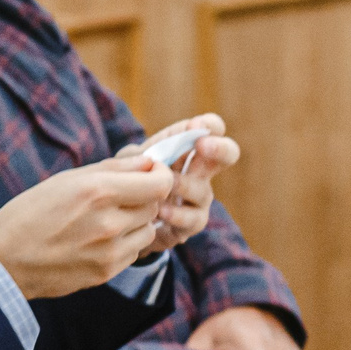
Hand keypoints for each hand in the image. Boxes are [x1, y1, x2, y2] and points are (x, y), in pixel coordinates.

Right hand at [0, 161, 175, 300]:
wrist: (3, 262)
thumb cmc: (28, 215)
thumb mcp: (65, 180)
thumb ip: (112, 169)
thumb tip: (147, 161)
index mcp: (98, 191)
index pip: (160, 182)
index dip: (159, 174)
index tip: (148, 173)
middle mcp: (109, 222)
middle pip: (155, 205)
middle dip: (143, 197)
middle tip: (119, 197)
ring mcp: (110, 251)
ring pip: (148, 230)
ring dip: (136, 222)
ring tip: (105, 221)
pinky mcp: (107, 272)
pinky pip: (134, 252)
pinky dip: (124, 243)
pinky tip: (97, 241)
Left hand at [126, 115, 239, 252]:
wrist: (122, 218)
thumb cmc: (130, 181)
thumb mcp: (129, 161)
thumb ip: (141, 153)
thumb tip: (157, 153)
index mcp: (188, 150)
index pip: (212, 129)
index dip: (210, 125)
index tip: (196, 127)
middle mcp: (200, 172)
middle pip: (228, 154)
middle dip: (220, 148)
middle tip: (203, 145)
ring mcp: (198, 199)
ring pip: (204, 190)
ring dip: (184, 185)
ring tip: (165, 185)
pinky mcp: (190, 224)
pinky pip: (193, 219)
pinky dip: (177, 214)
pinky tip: (160, 210)